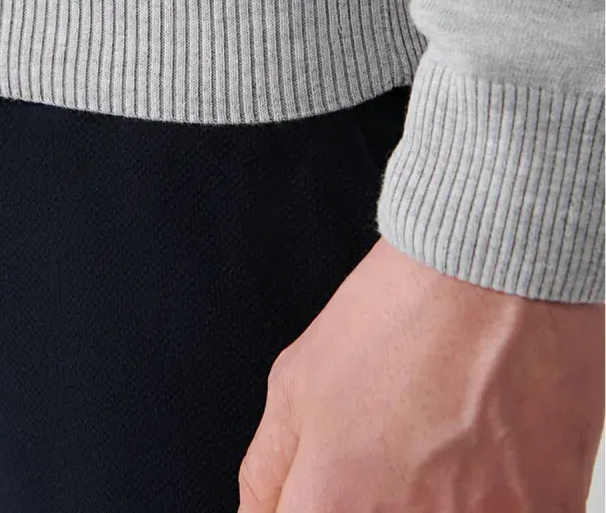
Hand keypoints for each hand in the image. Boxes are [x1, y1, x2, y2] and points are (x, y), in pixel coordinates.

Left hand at [238, 238, 603, 511]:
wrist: (496, 273)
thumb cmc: (404, 314)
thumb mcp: (296, 382)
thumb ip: (267, 474)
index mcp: (334, 506)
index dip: (313, 505)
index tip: (330, 487)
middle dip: (372, 499)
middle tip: (394, 455)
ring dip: (438, 499)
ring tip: (444, 446)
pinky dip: (496, 497)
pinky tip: (487, 453)